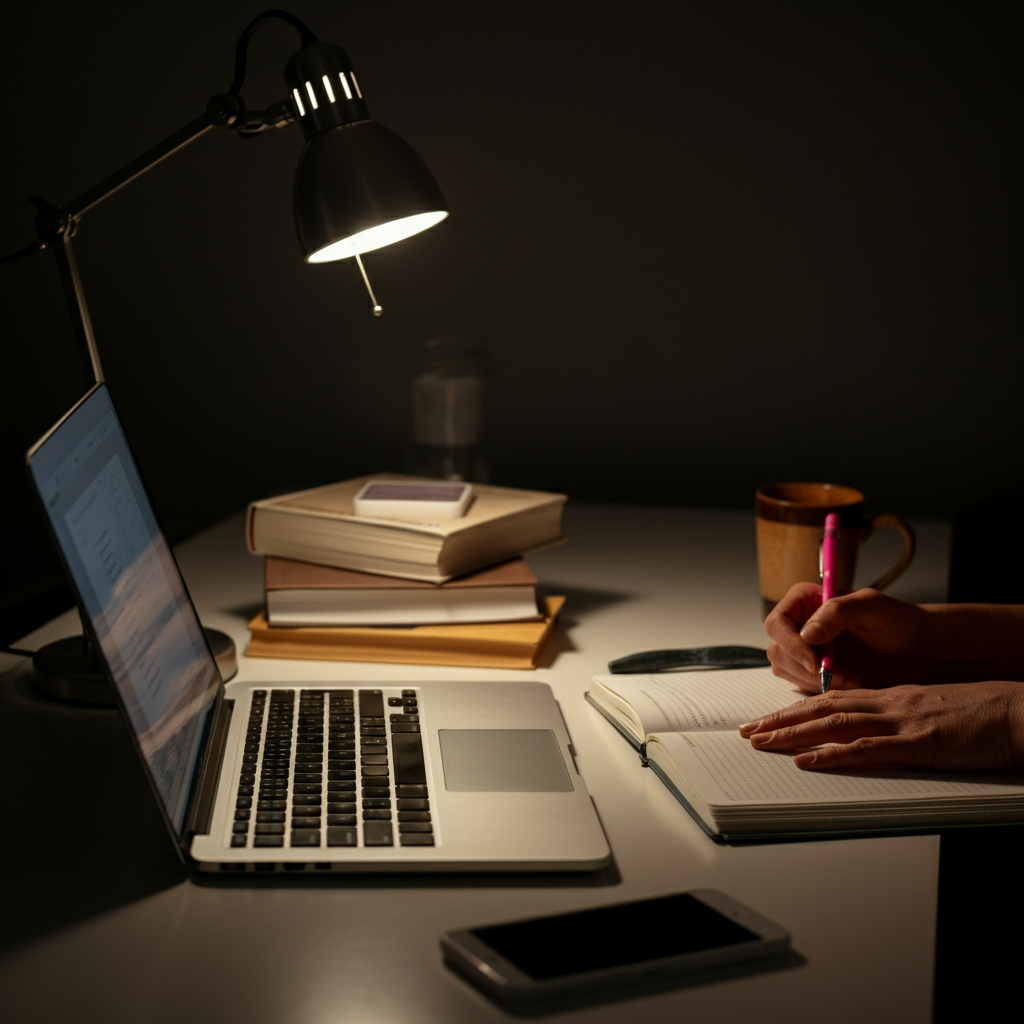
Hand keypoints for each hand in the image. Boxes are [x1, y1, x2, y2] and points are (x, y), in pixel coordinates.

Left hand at [738, 682, 1023, 771]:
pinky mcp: (919, 743)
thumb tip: (873, 734)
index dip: (795, 709)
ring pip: (833, 724)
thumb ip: (900, 718)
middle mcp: (889, 704)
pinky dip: (831, 755)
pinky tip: (806, 761)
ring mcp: (902, 721)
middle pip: (821, 708)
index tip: (767, 720)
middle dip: (780, 720)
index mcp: (891, 696)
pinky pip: (867, 749)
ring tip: (760, 742)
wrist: (1020, 711)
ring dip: (792, 734)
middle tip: (747, 732)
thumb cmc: (983, 714)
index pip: (830, 700)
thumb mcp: (932, 710)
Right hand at [764, 583, 931, 693]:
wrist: (918, 650)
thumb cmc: (899, 622)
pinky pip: (802, 685)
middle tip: (840, 676)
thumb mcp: (873, 607)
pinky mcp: (813, 672)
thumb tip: (806, 633)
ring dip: (816, 681)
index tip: (816, 662)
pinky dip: (823, 690)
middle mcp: (799, 624)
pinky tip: (851, 683)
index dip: (791, 644)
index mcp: (805, 600)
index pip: (778, 622)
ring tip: (853, 679)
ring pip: (787, 671)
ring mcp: (804, 650)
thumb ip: (837, 612)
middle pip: (778, 650)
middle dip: (806, 668)